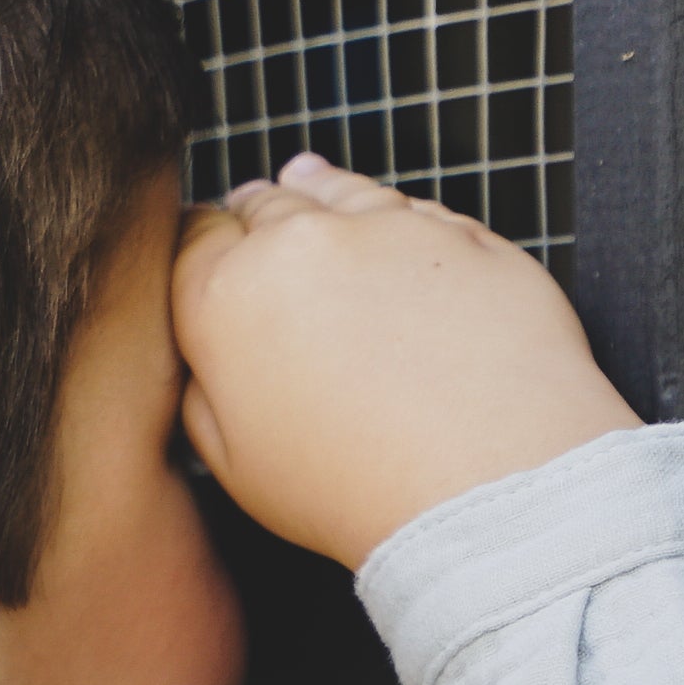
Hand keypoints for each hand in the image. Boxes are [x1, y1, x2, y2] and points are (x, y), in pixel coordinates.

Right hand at [171, 153, 641, 568]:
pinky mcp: (464, 234)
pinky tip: (400, 255)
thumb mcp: (233, 467)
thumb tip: (202, 358)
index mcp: (226, 297)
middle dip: (261, 223)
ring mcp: (389, 228)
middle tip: (266, 241)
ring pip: (340, 191)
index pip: (195, 235)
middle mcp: (301, 242)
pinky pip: (417, 213)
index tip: (216, 261)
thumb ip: (200, 394)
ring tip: (319, 210)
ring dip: (326, 204)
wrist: (488, 487)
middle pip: (266, 203)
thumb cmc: (356, 492)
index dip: (206, 248)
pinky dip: (401, 227)